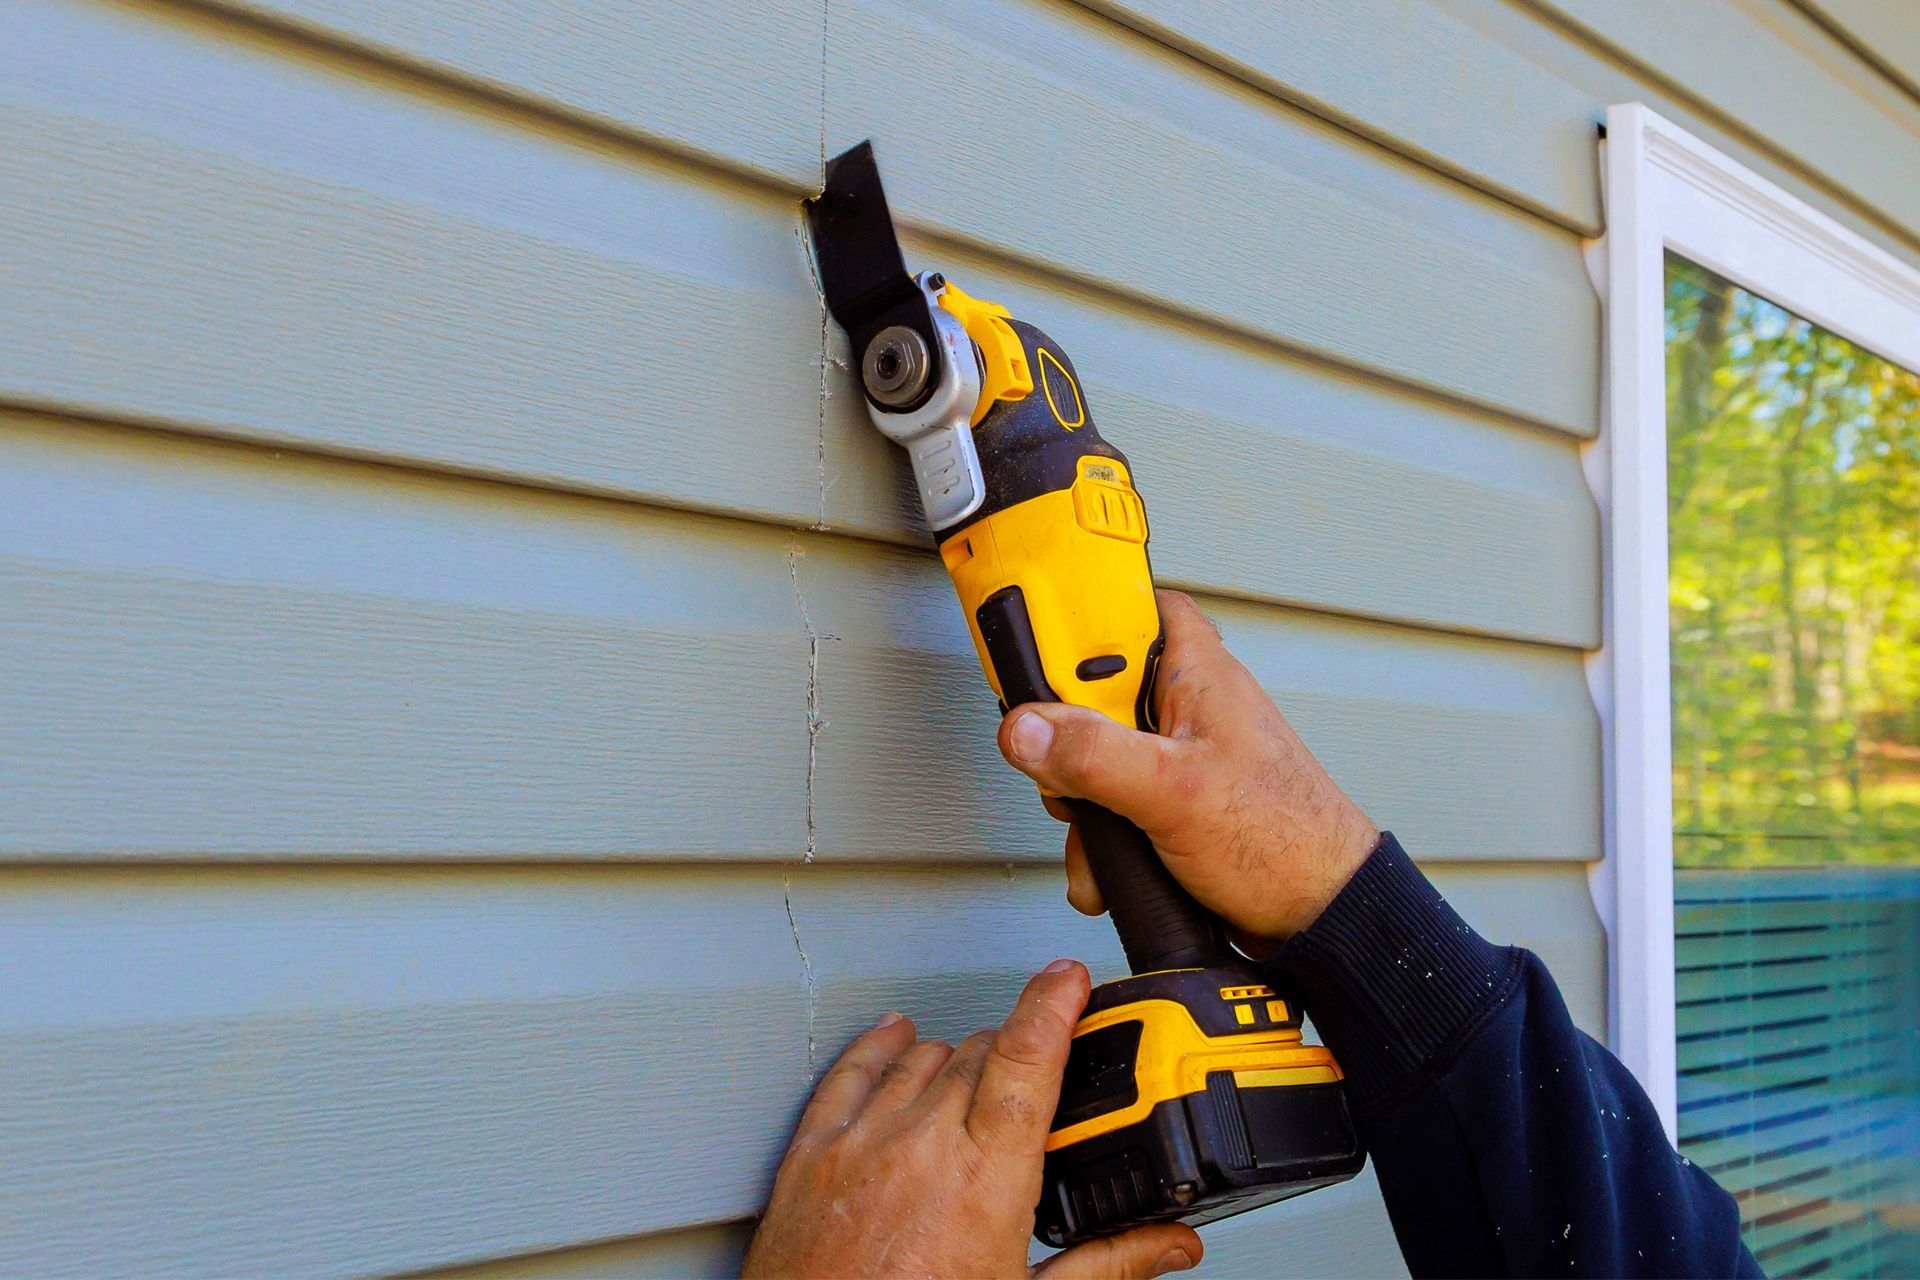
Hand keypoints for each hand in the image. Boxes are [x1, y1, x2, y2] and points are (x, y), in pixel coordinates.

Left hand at [742, 960, 1201, 1278]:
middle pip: (980, 1053)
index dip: (1053, 1004)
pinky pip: (849, 1071)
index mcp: (983, 1180)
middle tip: (1038, 1080)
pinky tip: (894, 1036)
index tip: (1070, 978)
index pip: (1027, 1058)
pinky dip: (878, 1046)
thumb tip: (1169, 1244)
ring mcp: (861, 1143)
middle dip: (1015, 1054)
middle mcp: (920, 1146)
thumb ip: (1106, 1264)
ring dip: (957, 1057)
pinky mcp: (811, 1154)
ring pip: (921, 1056)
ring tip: (977, 1079)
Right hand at [996, 591, 1377, 945]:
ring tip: (1098, 831)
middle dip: (1067, 737)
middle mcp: (1185, 705)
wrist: (1320, 915)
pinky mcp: (1171, 800)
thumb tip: (1028, 730)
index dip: (1079, 619)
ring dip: (1082, 800)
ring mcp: (1177, 755)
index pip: (1128, 605)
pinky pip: (1113, 801)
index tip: (1034, 650)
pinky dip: (1104, 835)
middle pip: (1094, 689)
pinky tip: (1111, 865)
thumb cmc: (1286, 840)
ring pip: (1096, 753)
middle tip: (1067, 765)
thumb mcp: (1173, 790)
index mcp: (1196, 672)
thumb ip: (1093, 754)